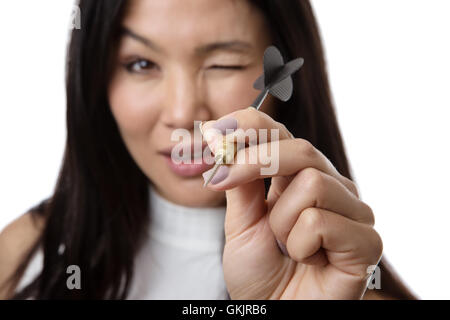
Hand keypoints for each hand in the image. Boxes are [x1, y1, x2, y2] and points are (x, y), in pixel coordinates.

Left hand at [201, 107, 382, 299]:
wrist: (272, 315)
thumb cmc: (258, 273)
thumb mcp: (240, 223)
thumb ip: (240, 183)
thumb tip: (227, 140)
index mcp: (299, 177)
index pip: (280, 133)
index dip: (247, 125)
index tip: (211, 133)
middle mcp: (331, 186)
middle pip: (300, 148)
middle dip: (254, 162)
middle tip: (221, 181)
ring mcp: (352, 212)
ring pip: (312, 184)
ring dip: (281, 222)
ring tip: (285, 247)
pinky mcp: (366, 241)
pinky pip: (321, 221)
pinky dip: (300, 246)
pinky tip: (308, 261)